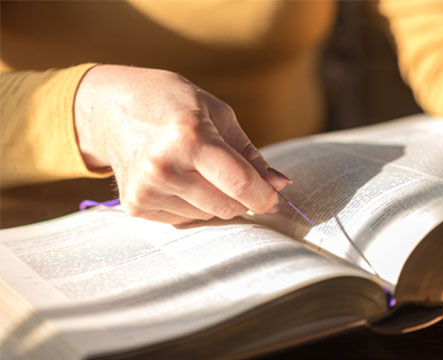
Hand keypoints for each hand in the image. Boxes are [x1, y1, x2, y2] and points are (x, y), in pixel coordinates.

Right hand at [74, 65, 290, 223]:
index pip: (240, 183)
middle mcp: (163, 167)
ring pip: (207, 216)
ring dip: (212, 199)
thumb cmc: (172, 103)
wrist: (111, 110)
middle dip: (240, 197)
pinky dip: (190, 204)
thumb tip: (280, 185)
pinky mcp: (135, 206)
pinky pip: (183, 219)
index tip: (273, 198)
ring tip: (192, 168)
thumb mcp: (217, 114)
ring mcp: (146, 190)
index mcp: (189, 137)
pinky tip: (174, 178)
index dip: (265, 196)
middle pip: (227, 206)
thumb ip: (249, 154)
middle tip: (230, 174)